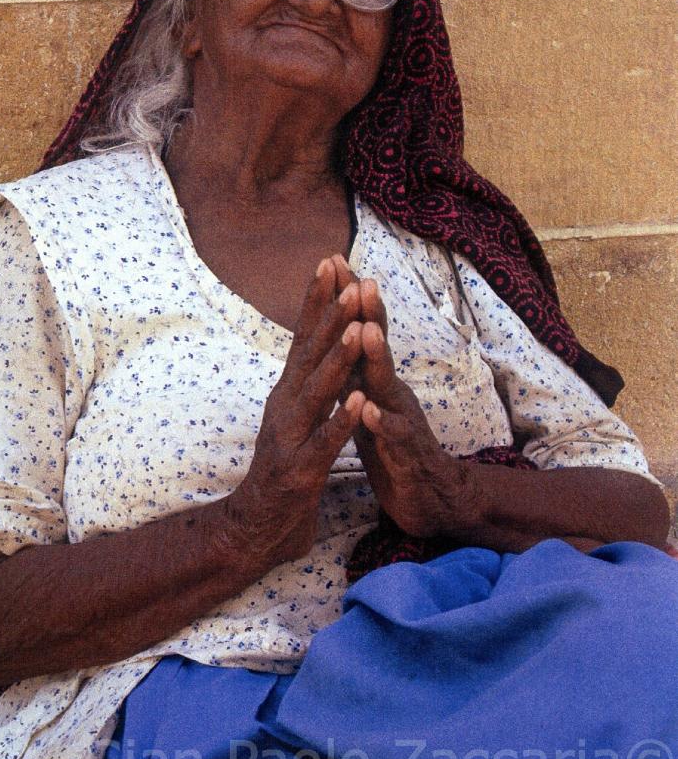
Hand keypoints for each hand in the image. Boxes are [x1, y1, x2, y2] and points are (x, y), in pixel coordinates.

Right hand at [225, 257, 367, 571]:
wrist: (254, 529)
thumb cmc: (284, 469)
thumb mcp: (294, 416)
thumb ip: (306, 382)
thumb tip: (317, 341)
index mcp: (287, 391)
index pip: (303, 336)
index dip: (316, 299)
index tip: (330, 261)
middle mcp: (285, 405)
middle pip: (309, 354)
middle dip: (331, 317)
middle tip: (351, 282)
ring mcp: (290, 437)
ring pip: (317, 392)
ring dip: (338, 361)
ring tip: (356, 331)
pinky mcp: (300, 471)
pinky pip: (325, 443)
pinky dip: (342, 422)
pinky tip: (361, 404)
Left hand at [336, 270, 466, 538]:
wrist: (424, 496)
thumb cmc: (391, 444)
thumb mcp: (370, 397)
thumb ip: (359, 365)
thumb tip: (341, 327)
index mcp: (375, 379)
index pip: (362, 330)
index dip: (350, 299)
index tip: (334, 261)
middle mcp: (391, 390)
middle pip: (379, 347)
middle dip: (370, 313)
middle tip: (361, 280)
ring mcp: (400, 418)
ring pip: (387, 385)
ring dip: (377, 357)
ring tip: (366, 331)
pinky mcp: (404, 452)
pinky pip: (391, 436)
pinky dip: (380, 422)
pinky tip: (369, 410)